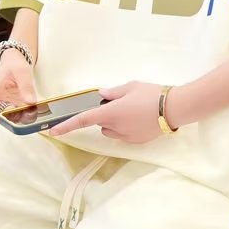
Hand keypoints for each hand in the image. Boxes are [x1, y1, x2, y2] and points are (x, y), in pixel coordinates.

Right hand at [0, 50, 35, 122]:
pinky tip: (30, 111)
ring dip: (15, 118)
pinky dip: (22, 114)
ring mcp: (3, 102)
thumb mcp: (22, 71)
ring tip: (27, 114)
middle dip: (4, 119)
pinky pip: (15, 113)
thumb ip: (26, 86)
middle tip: (16, 118)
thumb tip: (30, 101)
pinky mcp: (11, 104)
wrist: (16, 62)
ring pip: (4, 116)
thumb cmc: (14, 64)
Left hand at [49, 82, 163, 143]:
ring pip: (112, 131)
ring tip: (135, 111)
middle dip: (106, 116)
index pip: (83, 120)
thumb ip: (113, 92)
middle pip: (101, 125)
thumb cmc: (152, 94)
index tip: (53, 131)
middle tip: (123, 104)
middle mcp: (116, 127)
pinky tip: (142, 119)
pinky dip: (128, 128)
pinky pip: (125, 135)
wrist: (175, 108)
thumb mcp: (131, 86)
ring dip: (116, 123)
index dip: (66, 126)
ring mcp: (126, 136)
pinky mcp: (137, 142)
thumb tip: (101, 94)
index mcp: (110, 112)